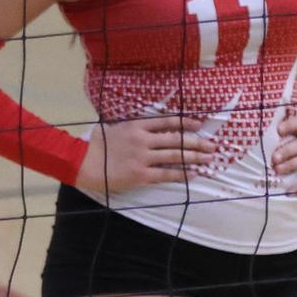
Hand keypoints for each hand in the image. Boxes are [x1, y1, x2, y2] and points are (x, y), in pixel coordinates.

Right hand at [79, 113, 212, 193]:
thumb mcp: (115, 128)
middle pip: (176, 140)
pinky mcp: (142, 174)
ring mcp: (143, 158)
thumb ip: (134, 128)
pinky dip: (183, 174)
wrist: (83, 162)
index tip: (199, 123)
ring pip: (175, 156)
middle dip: (197, 142)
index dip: (185, 122)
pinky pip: (167, 174)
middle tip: (213, 145)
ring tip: (209, 158)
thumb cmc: (97, 145)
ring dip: (194, 157)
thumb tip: (150, 127)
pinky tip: (195, 173)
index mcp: (136, 126)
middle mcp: (143, 140)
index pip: (166, 122)